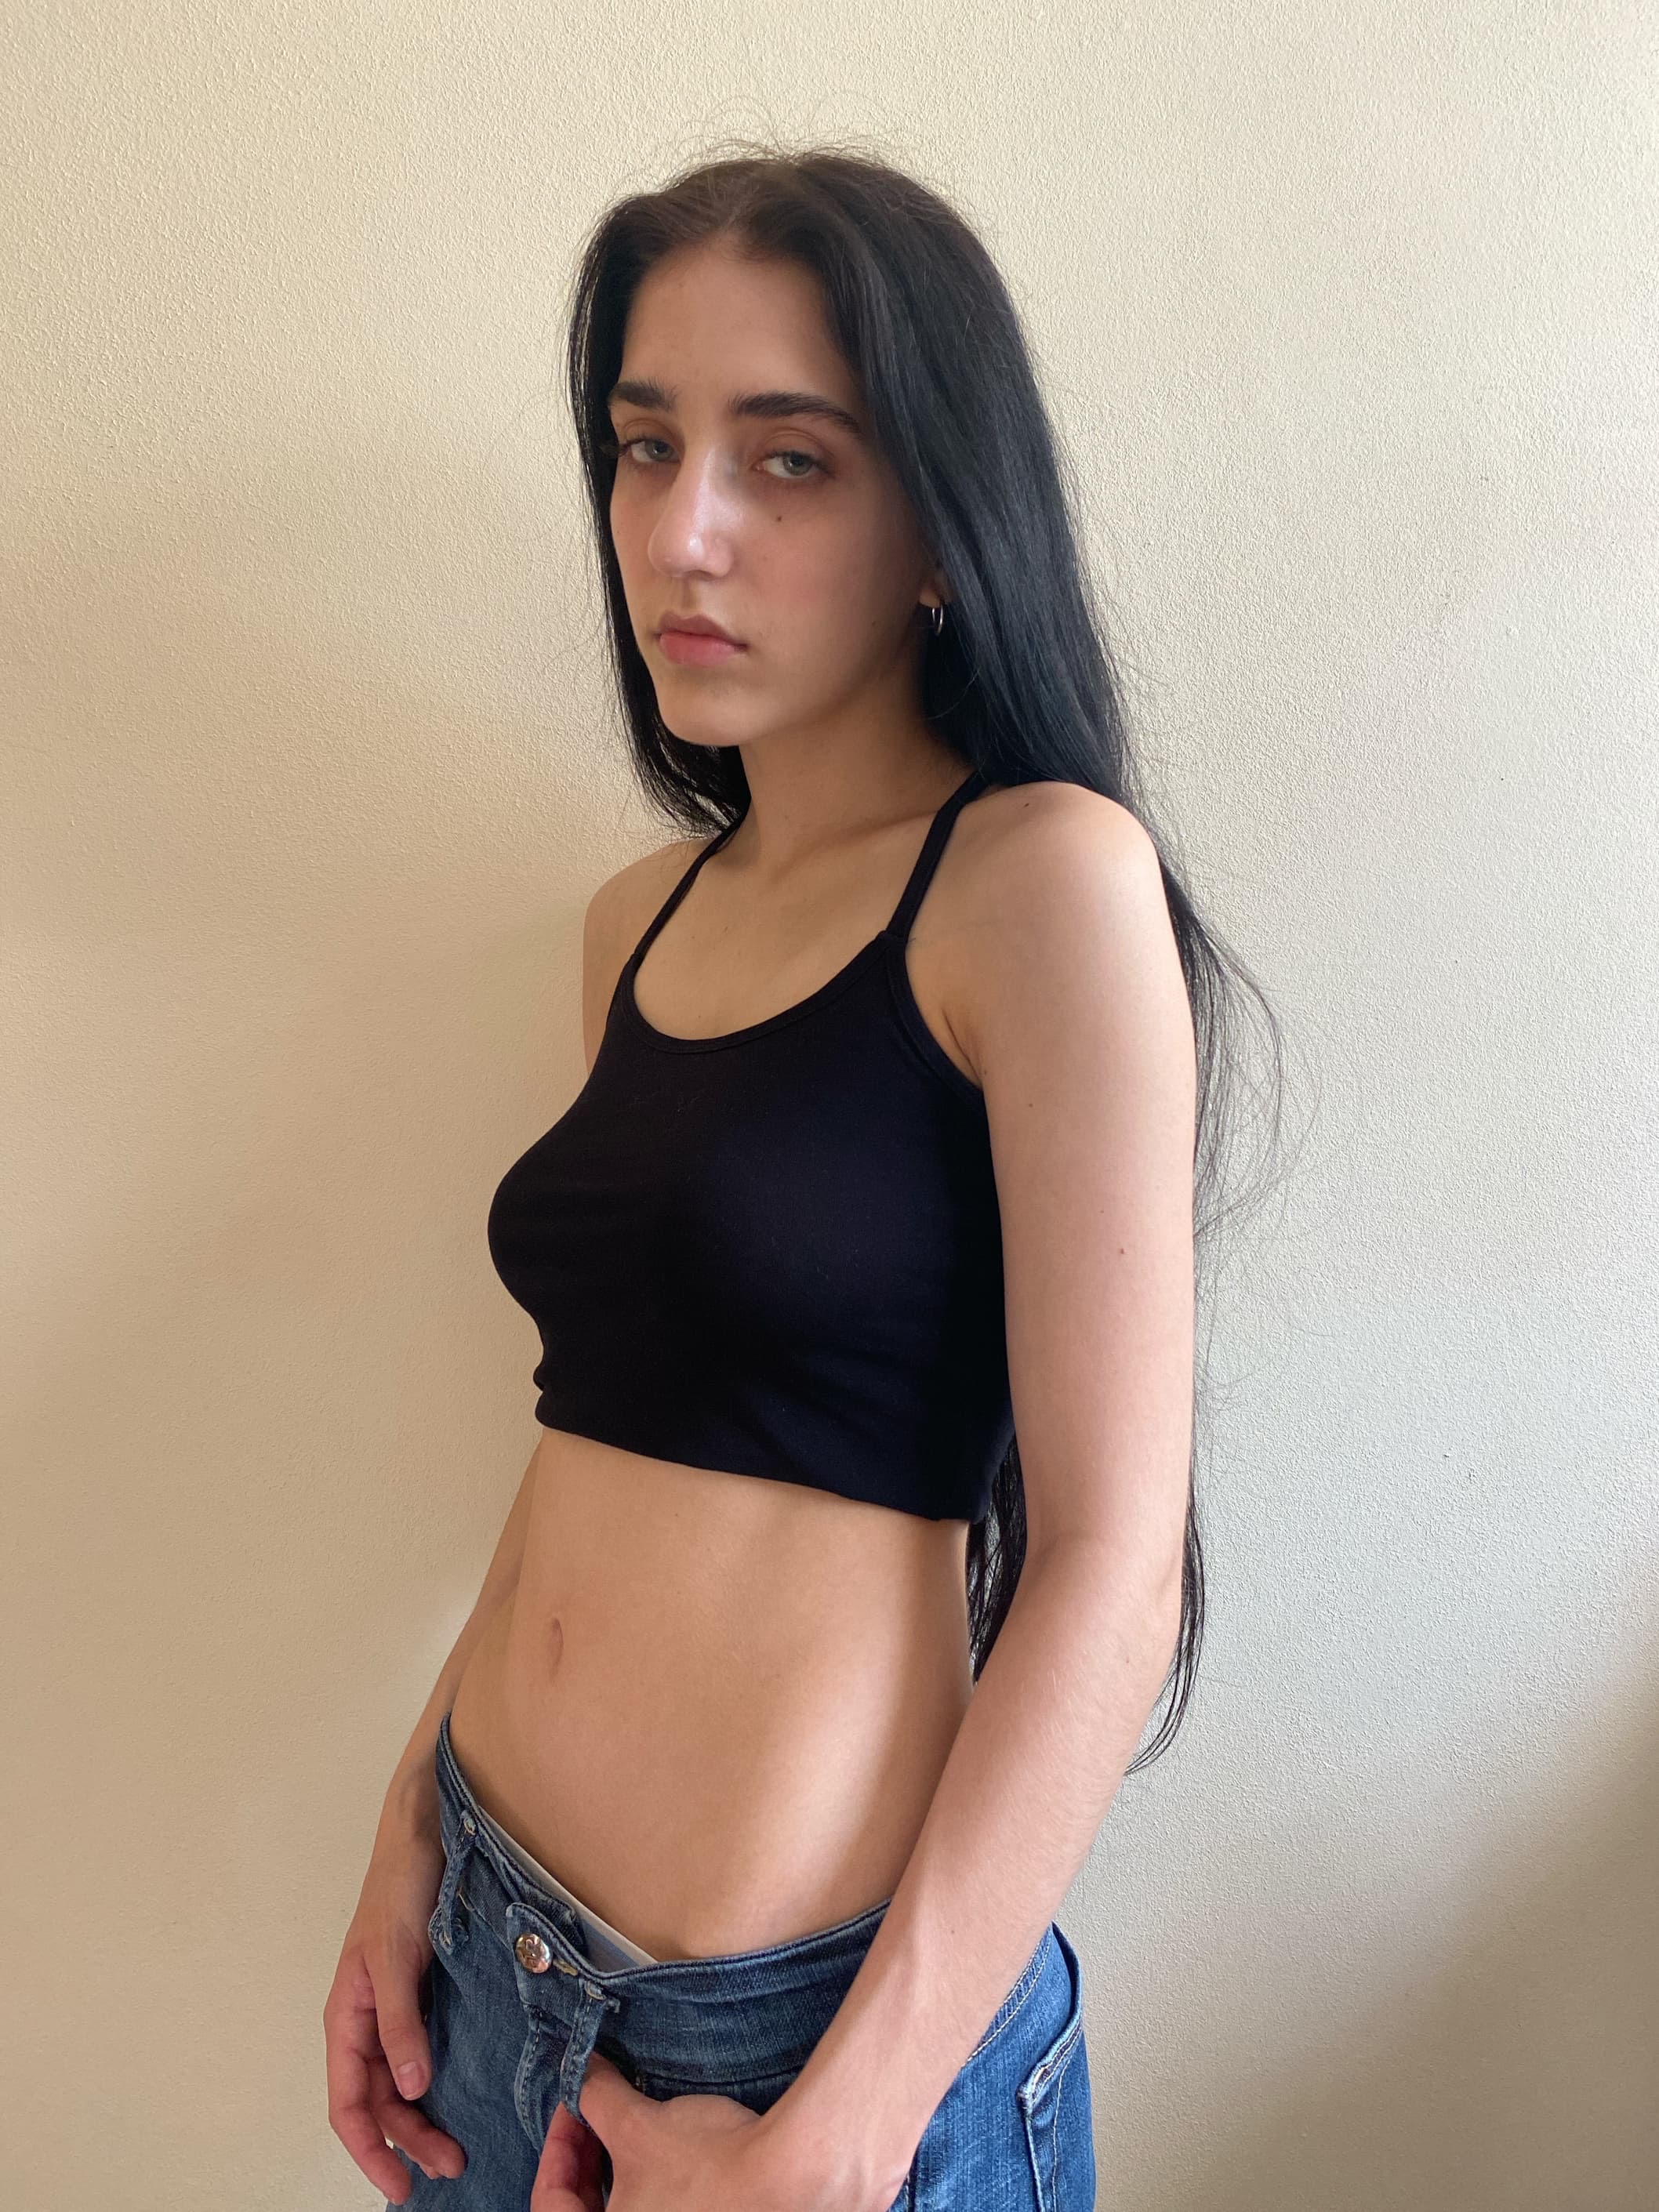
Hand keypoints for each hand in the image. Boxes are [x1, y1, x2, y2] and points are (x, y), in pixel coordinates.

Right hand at [323, 1816, 466, 2201]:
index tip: (399, 2186)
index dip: (369, 2150)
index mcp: (347, 2016)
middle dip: (407, 2142)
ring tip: (458, 2147)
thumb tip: (413, 2090)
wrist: (427, 1831)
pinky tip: (463, 2097)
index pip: (349, 2103)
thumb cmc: (400, 1887)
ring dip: (423, 2120)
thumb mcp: (395, 1955)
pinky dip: (438, 2083)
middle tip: (451, 2166)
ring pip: (403, 2083)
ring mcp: (397, 2009)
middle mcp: (369, 2020)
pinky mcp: (426, 1994)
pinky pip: (425, 2052)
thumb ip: (400, 2022)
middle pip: (380, 2101)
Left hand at [530, 2054, 877, 2211]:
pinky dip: (650, 2190)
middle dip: (585, 2162)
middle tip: (597, 2120)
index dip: (555, 2148)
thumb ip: (597, 2096)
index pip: (549, 2203)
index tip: (573, 2110)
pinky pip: (656, 2211)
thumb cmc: (709, 2168)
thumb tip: (581, 2069)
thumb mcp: (639, 2124)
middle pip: (583, 2211)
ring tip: (634, 2135)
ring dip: (617, 2177)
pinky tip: (668, 2159)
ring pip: (623, 2209)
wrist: (787, 2185)